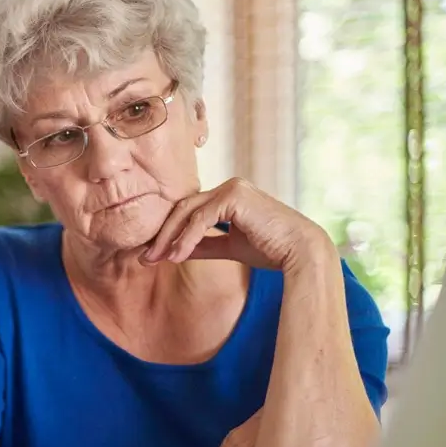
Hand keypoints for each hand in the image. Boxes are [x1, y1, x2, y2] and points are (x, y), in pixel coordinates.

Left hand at [142, 178, 335, 272]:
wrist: (301, 253)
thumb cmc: (271, 250)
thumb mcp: (229, 247)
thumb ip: (203, 245)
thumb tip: (173, 252)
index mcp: (228, 195)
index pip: (189, 211)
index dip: (168, 232)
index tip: (151, 254)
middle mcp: (229, 187)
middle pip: (182, 208)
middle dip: (161, 234)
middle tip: (144, 257)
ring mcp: (232, 188)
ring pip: (188, 212)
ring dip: (169, 238)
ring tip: (155, 260)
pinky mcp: (234, 196)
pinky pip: (201, 219)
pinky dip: (185, 238)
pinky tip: (176, 256)